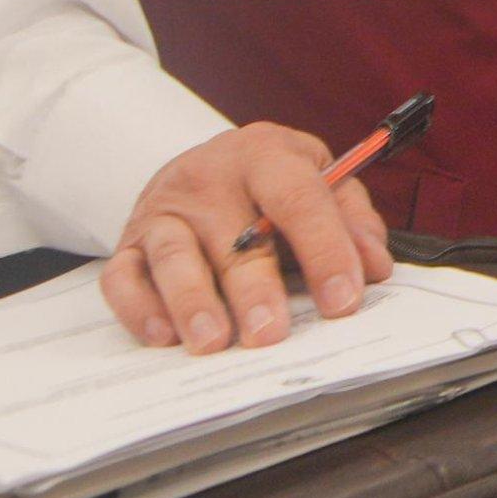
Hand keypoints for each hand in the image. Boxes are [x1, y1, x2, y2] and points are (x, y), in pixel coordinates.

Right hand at [103, 123, 392, 352]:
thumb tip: (375, 267)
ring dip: (193, 302)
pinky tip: (165, 335)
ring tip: (214, 342)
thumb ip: (352, 219)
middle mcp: (208, 180)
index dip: (325, 250)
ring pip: (173, 257)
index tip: (344, 299)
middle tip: (270, 334)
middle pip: (232, 238)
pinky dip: (140, 308)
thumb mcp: (321, 178)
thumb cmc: (271, 180)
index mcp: (265, 155)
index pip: (299, 200)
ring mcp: (162, 211)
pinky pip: (122, 277)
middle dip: (254, 290)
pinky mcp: (127, 242)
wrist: (203, 161)